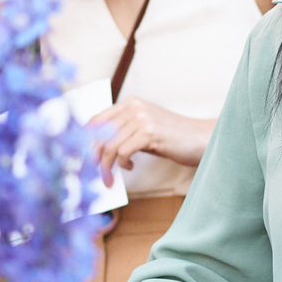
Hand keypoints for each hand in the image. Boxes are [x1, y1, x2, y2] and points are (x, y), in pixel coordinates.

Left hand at [90, 99, 212, 182]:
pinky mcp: (149, 132)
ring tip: (109, 178)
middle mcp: (134, 106)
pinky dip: (122, 164)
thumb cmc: (172, 138)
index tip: (81, 157)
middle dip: (92, 157)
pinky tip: (130, 167)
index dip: (85, 140)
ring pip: (110, 145)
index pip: (96, 119)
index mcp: (130, 103)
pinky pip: (123, 151)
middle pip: (100, 133)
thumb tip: (97, 151)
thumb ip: (123, 133)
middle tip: (92, 173)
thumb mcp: (144, 130)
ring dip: (106, 166)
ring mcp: (142, 118)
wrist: (201, 139)